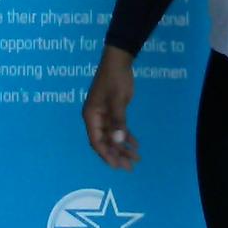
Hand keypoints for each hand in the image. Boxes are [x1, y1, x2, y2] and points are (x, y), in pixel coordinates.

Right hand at [82, 46, 139, 169]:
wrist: (119, 60)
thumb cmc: (115, 79)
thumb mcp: (117, 100)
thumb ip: (118, 121)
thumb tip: (118, 142)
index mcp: (91, 115)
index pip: (96, 141)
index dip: (106, 155)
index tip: (117, 166)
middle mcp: (95, 118)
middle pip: (105, 141)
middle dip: (117, 155)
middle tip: (130, 167)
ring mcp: (104, 115)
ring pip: (113, 136)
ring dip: (123, 147)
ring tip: (136, 159)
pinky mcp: (113, 111)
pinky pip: (118, 128)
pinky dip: (126, 136)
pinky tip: (136, 145)